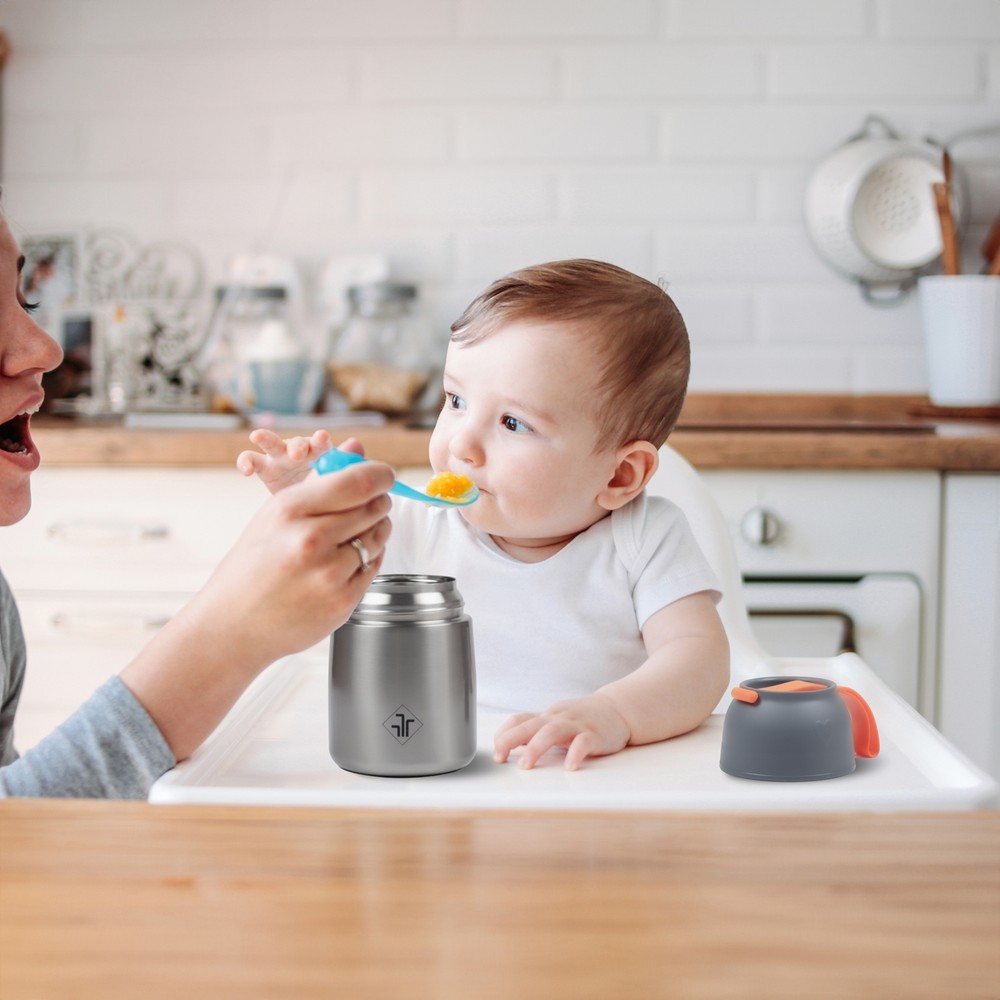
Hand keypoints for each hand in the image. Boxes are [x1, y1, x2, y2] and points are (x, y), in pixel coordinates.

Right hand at [195, 458, 391, 662]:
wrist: (231, 625)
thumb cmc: (252, 565)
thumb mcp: (274, 515)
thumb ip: (319, 483)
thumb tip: (356, 449)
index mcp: (291, 510)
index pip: (358, 481)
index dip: (380, 474)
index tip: (384, 474)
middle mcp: (311, 540)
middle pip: (374, 506)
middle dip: (379, 500)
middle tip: (373, 502)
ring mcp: (329, 573)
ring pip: (378, 536)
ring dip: (375, 530)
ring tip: (354, 534)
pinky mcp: (342, 601)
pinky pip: (373, 566)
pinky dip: (367, 559)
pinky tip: (346, 560)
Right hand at [237, 428, 364, 493]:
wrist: (304, 516)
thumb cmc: (326, 497)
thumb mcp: (334, 485)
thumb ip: (344, 465)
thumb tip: (356, 444)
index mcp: (321, 454)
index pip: (321, 443)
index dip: (321, 440)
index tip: (322, 438)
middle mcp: (301, 451)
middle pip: (297, 442)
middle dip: (296, 446)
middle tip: (297, 454)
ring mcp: (280, 457)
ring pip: (271, 443)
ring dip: (266, 438)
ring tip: (258, 436)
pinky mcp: (263, 467)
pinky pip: (251, 460)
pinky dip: (246, 461)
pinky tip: (245, 470)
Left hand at [492, 694, 631, 770]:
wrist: (618, 709)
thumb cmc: (583, 718)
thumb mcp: (557, 721)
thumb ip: (536, 732)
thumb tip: (508, 746)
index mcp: (547, 716)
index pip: (519, 719)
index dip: (504, 733)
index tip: (495, 751)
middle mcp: (558, 718)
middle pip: (531, 725)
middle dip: (511, 740)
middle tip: (499, 757)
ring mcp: (577, 724)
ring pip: (552, 731)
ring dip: (536, 747)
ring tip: (526, 765)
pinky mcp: (595, 734)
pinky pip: (584, 742)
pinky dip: (575, 753)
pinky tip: (569, 767)